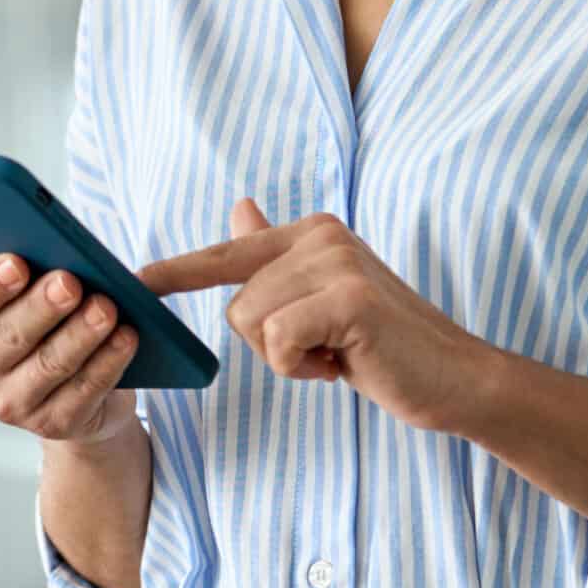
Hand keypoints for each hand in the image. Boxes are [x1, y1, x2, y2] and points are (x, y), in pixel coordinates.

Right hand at [0, 252, 140, 445]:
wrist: (72, 391)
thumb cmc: (50, 324)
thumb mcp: (37, 295)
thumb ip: (48, 271)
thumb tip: (88, 259)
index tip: (17, 263)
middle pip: (10, 335)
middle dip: (41, 307)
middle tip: (69, 283)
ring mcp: (10, 403)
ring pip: (48, 364)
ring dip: (80, 335)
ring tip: (106, 309)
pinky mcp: (51, 424)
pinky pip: (82, 391)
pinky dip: (106, 362)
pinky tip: (125, 338)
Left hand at [137, 198, 496, 433]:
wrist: (456, 378)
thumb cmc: (384, 346)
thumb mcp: (325, 297)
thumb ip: (279, 257)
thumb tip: (240, 208)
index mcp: (311, 231)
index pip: (227, 252)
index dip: (176, 272)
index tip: (131, 281)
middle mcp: (320, 235)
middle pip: (236, 303)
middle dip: (271, 343)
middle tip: (327, 349)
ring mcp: (335, 262)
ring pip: (252, 323)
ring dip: (288, 358)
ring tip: (338, 353)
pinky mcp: (347, 298)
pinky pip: (276, 342)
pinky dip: (301, 368)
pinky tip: (343, 364)